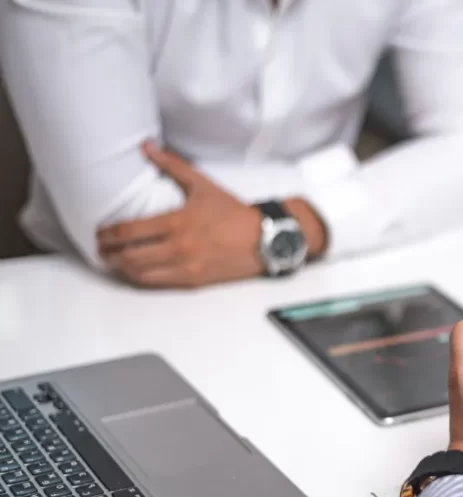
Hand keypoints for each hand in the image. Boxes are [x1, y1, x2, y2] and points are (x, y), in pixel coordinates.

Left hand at [97, 143, 325, 287]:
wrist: (264, 239)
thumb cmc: (233, 212)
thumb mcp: (203, 185)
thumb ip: (172, 165)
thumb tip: (147, 147)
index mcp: (177, 222)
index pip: (130, 231)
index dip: (108, 234)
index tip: (99, 233)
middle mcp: (179, 247)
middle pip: (129, 256)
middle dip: (108, 254)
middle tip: (99, 250)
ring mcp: (185, 267)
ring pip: (140, 273)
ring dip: (121, 269)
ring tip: (113, 262)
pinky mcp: (194, 281)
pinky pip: (158, 283)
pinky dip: (141, 278)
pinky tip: (135, 272)